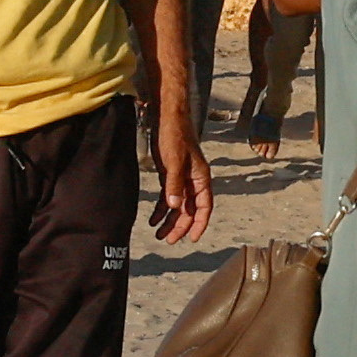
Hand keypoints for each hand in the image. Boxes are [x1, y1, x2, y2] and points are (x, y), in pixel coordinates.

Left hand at [150, 102, 211, 243]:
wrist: (167, 117)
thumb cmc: (175, 136)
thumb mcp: (173, 161)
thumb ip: (174, 185)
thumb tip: (175, 208)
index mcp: (201, 179)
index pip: (204, 207)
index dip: (199, 224)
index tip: (192, 238)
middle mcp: (194, 181)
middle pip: (189, 209)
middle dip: (179, 226)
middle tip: (168, 239)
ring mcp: (182, 178)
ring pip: (178, 205)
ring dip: (169, 220)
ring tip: (158, 233)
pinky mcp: (171, 174)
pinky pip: (168, 196)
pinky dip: (162, 208)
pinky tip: (153, 218)